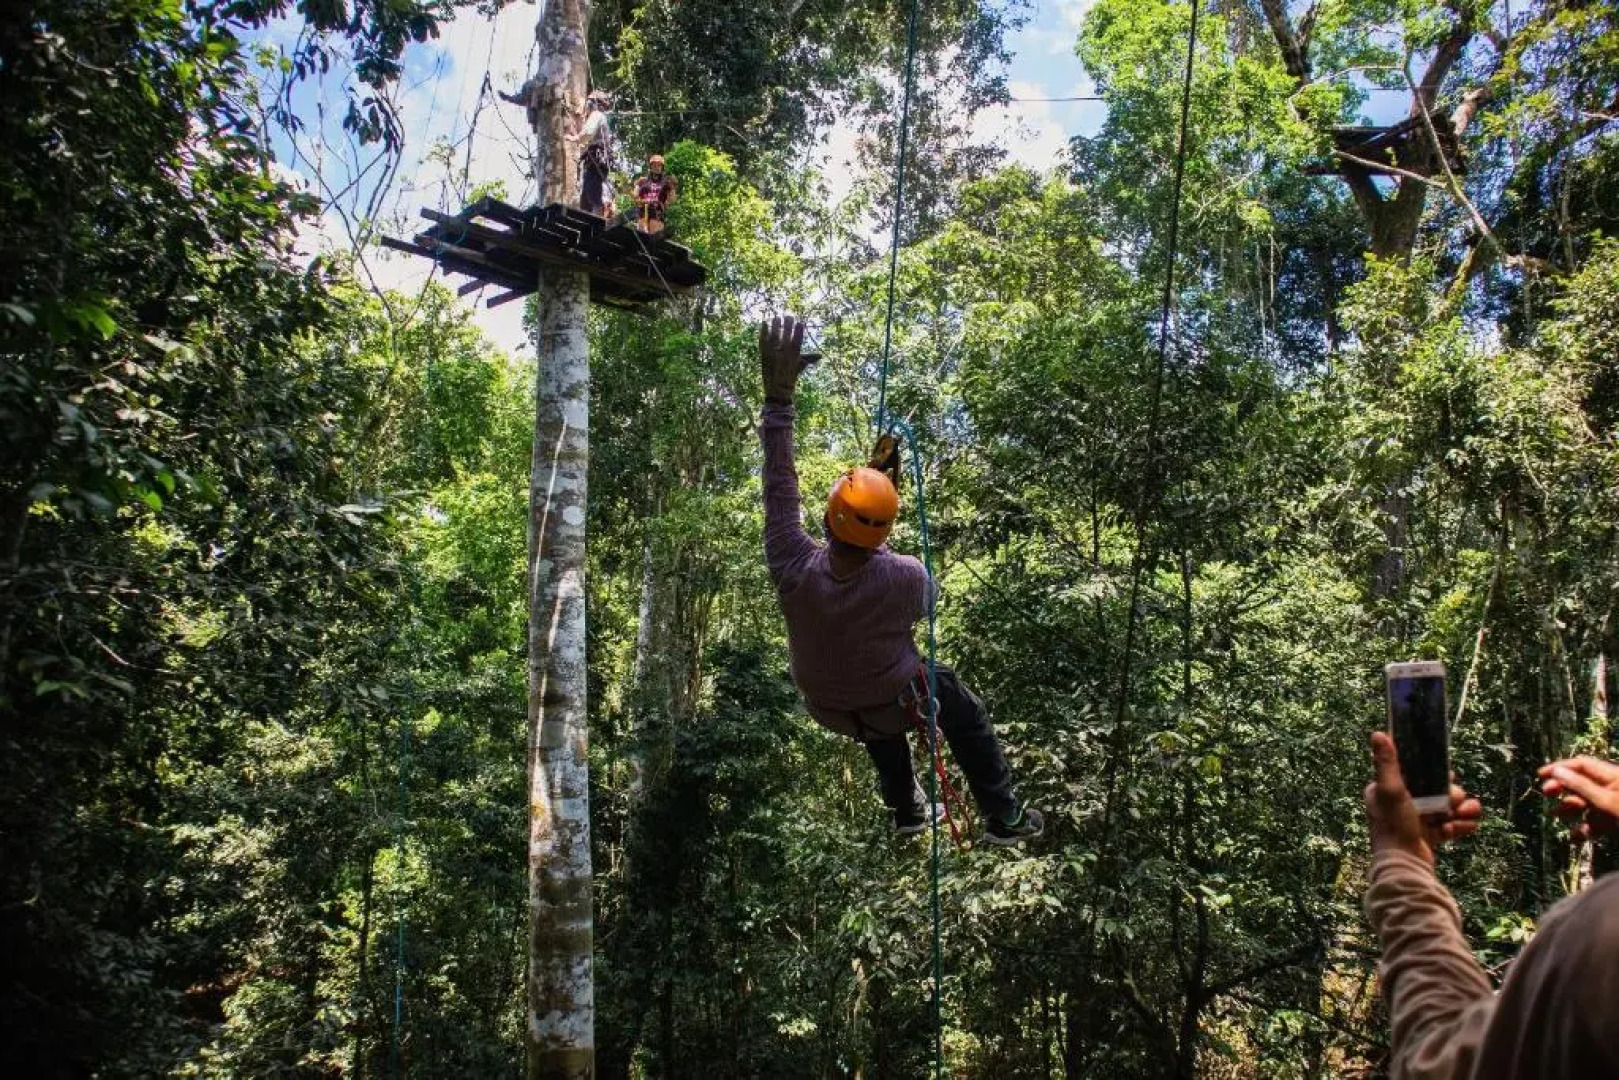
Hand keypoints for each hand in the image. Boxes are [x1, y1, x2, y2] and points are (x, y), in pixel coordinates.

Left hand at [760, 315, 816, 404]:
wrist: (777, 390)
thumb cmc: (790, 378)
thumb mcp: (800, 367)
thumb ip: (809, 359)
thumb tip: (820, 356)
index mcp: (794, 356)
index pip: (798, 341)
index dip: (799, 331)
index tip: (800, 322)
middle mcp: (784, 354)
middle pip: (786, 336)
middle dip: (788, 325)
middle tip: (789, 316)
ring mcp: (773, 354)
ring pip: (774, 336)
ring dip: (775, 326)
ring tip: (777, 317)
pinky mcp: (764, 355)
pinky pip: (763, 340)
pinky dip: (763, 332)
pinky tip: (764, 323)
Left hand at [1365, 731, 1482, 865]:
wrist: (1405, 865)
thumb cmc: (1394, 826)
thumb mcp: (1390, 790)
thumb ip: (1386, 763)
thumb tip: (1378, 733)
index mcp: (1389, 789)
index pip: (1418, 771)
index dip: (1435, 772)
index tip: (1447, 775)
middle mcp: (1402, 802)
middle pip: (1439, 788)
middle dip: (1452, 795)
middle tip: (1452, 803)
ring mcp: (1418, 819)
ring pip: (1449, 806)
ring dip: (1461, 811)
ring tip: (1460, 817)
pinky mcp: (1431, 835)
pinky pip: (1453, 824)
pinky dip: (1460, 826)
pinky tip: (1458, 829)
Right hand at [1539, 756, 1618, 840]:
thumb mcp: (1606, 800)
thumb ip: (1581, 786)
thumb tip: (1557, 771)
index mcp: (1614, 777)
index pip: (1582, 765)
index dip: (1561, 767)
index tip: (1540, 775)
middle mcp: (1612, 790)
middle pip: (1582, 784)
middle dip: (1563, 788)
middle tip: (1546, 793)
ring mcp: (1614, 808)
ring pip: (1587, 805)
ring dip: (1570, 810)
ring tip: (1555, 816)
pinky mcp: (1615, 826)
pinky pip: (1596, 825)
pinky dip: (1584, 830)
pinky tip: (1575, 837)